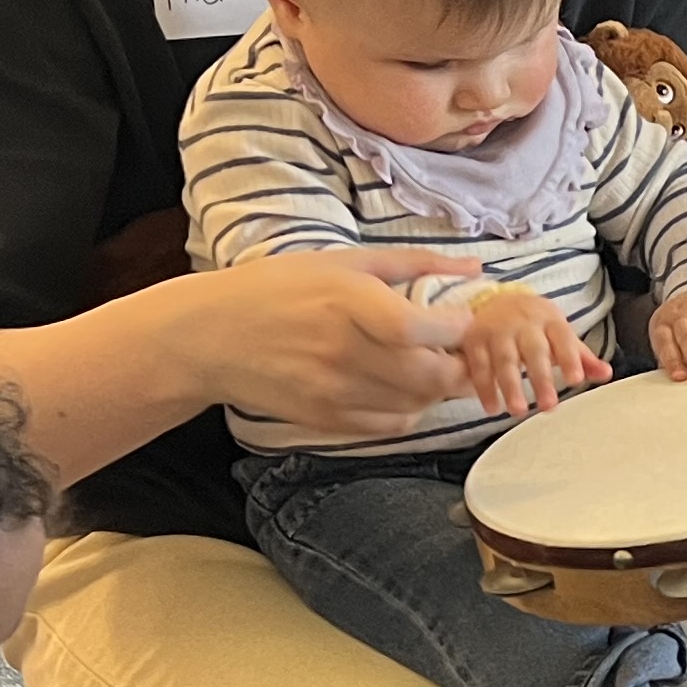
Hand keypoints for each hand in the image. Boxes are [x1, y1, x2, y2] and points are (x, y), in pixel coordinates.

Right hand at [191, 250, 483, 437]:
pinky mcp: (327, 419)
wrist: (210, 337)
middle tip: (461, 349)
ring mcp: (333, 391)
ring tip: (432, 364)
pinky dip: (410, 409)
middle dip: (460, 364)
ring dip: (438, 388)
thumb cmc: (277, 288)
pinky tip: (401, 386)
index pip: (418, 329)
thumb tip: (477, 267)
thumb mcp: (342, 261)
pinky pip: (391, 425)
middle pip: (429, 375)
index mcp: (346, 303)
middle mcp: (342, 351)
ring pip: (417, 404)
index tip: (463, 320)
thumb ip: (414, 262)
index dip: (455, 329)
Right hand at [454, 286, 606, 419]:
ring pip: (504, 359)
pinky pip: (478, 365)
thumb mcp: (560, 336)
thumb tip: (607, 374)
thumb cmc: (536, 327)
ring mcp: (497, 330)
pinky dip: (484, 387)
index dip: (570, 358)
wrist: (496, 300)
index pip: (562, 338)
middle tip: (549, 406)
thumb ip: (581, 357)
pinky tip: (492, 408)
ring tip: (518, 411)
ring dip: (510, 386)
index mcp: (550, 320)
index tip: (576, 380)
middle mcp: (523, 323)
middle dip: (541, 378)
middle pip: (533, 351)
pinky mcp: (474, 340)